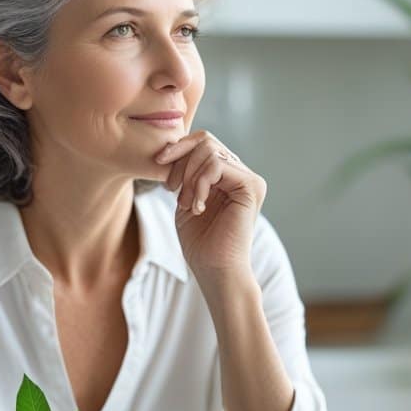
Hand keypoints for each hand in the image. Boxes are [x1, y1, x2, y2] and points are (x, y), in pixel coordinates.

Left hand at [155, 130, 266, 279]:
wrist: (215, 270)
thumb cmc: (200, 242)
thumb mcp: (186, 199)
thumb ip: (185, 173)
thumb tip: (174, 145)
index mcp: (228, 175)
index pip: (203, 142)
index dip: (178, 148)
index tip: (158, 165)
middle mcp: (242, 173)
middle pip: (206, 140)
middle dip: (180, 160)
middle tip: (170, 189)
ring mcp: (249, 179)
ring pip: (209, 150)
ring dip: (188, 177)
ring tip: (186, 203)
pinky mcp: (251, 186)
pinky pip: (216, 165)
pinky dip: (199, 184)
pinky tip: (197, 207)